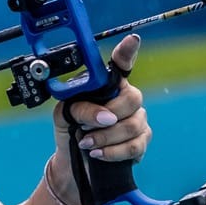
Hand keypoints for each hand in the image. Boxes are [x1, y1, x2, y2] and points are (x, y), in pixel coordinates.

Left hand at [49, 35, 152, 188]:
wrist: (72, 165)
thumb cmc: (69, 132)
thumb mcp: (64, 115)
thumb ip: (81, 108)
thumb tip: (106, 117)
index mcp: (108, 85)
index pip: (122, 64)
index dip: (128, 51)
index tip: (133, 40)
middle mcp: (126, 99)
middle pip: (132, 98)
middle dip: (106, 116)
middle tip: (85, 128)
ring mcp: (137, 120)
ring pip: (133, 125)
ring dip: (105, 137)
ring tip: (86, 143)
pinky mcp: (141, 142)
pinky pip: (135, 145)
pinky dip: (113, 151)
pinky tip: (98, 153)